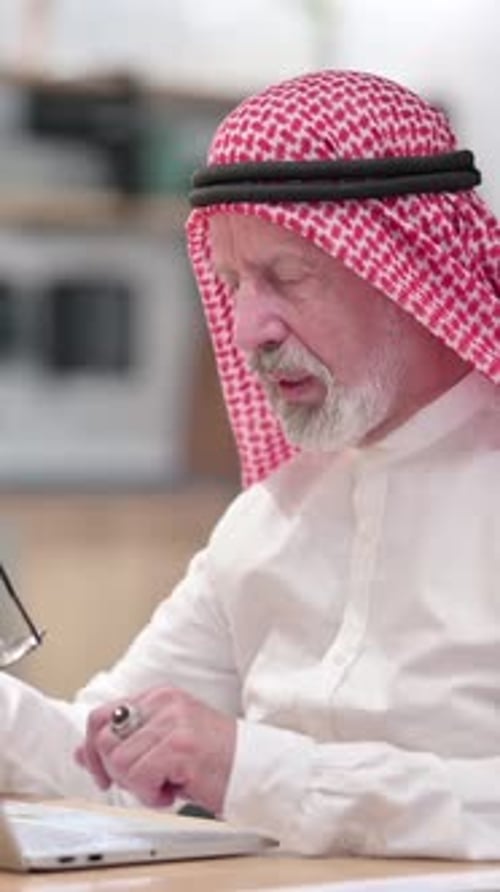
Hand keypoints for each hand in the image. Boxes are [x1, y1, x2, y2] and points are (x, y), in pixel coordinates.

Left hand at [74, 686, 236, 814]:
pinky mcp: (180, 744)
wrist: (253, 770)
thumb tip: (83, 752)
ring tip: (166, 784)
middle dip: (118, 773)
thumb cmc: (212, 761)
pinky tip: (174, 791)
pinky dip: (152, 795)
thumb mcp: (162, 746)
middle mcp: (164, 702)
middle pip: (105, 741)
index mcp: (158, 696)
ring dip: (139, 787)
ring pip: (119, 762)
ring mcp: (173, 720)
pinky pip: (139, 776)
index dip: (94, 750)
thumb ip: (124, 745)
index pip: (101, 716)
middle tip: (147, 782)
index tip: (104, 775)